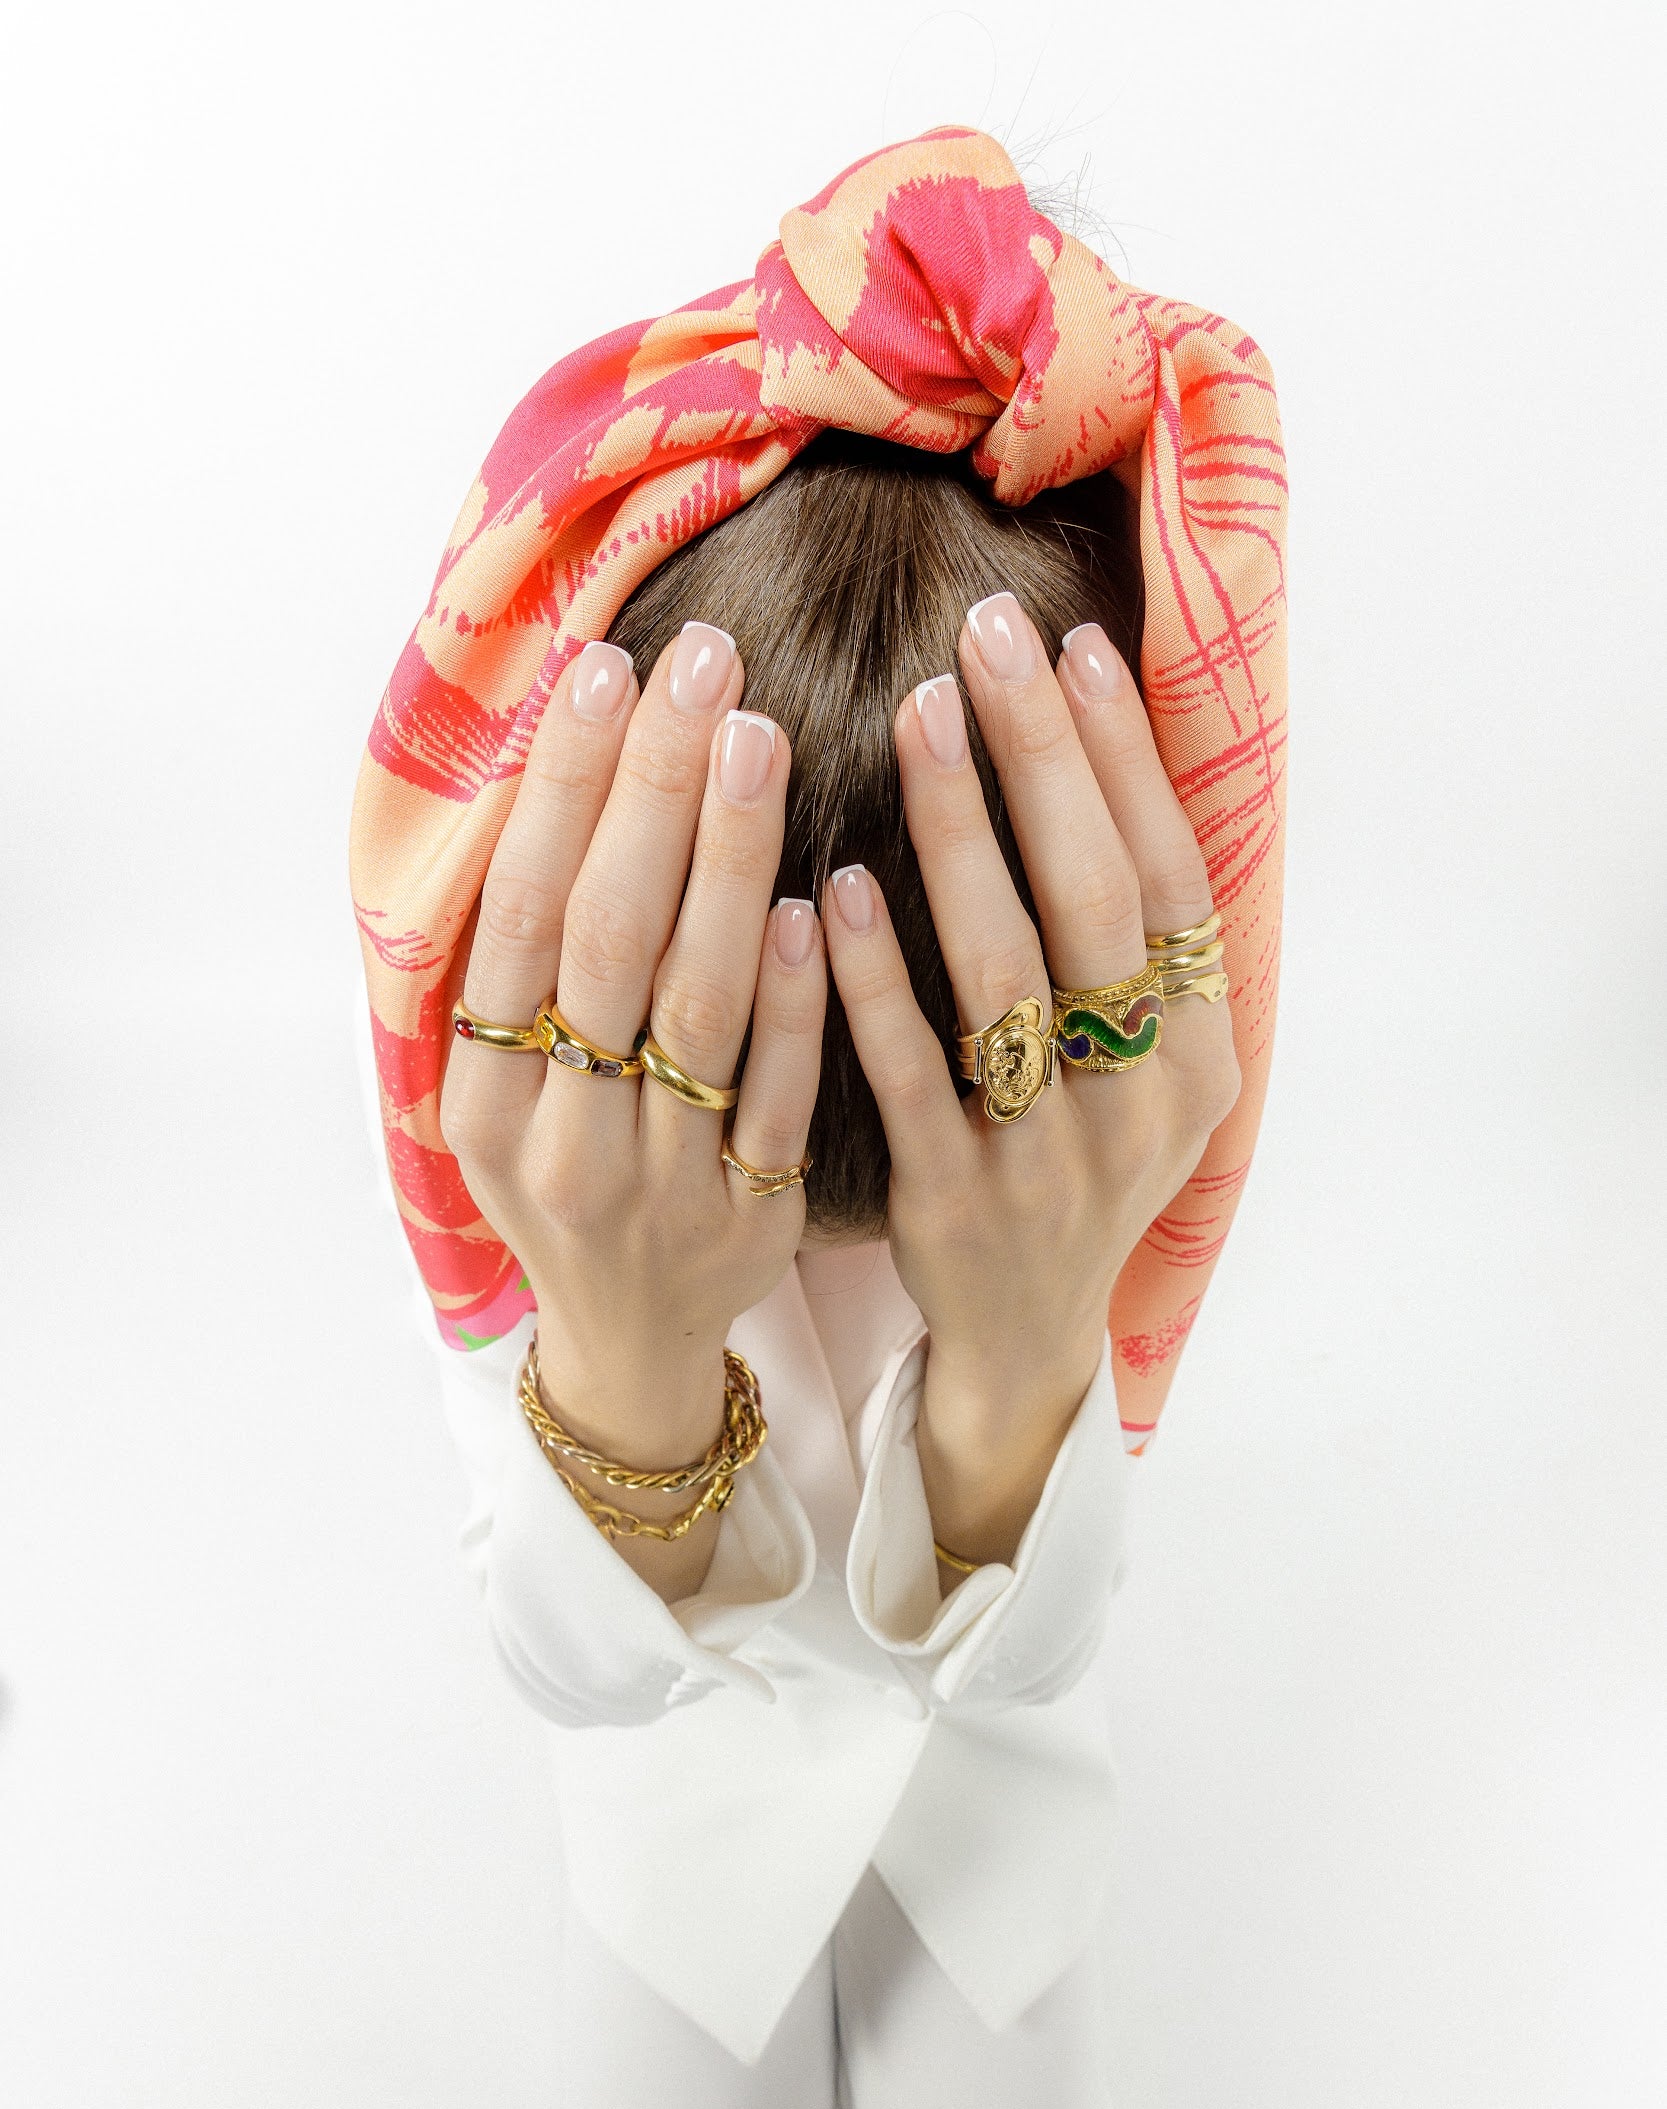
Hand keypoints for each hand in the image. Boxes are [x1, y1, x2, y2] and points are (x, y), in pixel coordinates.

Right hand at [440, 624, 825, 1590]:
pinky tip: (824, 902)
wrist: (625, 1338)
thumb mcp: (506, 1080)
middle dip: (654, 791)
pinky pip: (779, 1095)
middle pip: (607, 941)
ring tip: (762, 738)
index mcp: (481, 1093)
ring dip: (731, 865)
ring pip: (697, 1007)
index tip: (608, 670)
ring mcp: (658, 1183)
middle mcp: (558, 1137)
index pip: (519, 915)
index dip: (562, 791)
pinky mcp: (750, 1215)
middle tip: (704, 664)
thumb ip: (524, 958)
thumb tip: (561, 766)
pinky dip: (799, 1000)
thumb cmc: (567, 1165)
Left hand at [820, 591, 1241, 1569]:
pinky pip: (914, 1074)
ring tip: (917, 717)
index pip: (1174, 879)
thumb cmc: (1072, 1156)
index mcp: (1201, 1053)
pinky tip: (840, 886)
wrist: (1024, 1335)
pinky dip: (877, 978)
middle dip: (1043, 760)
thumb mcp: (1139, 1064)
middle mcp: (1146, 1103)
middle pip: (1098, 904)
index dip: (1126, 761)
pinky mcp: (958, 1206)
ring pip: (1009, 977)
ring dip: (962, 837)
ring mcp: (1055, 1161)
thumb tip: (1089, 745)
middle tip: (984, 636)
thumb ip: (1128, 943)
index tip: (1071, 644)